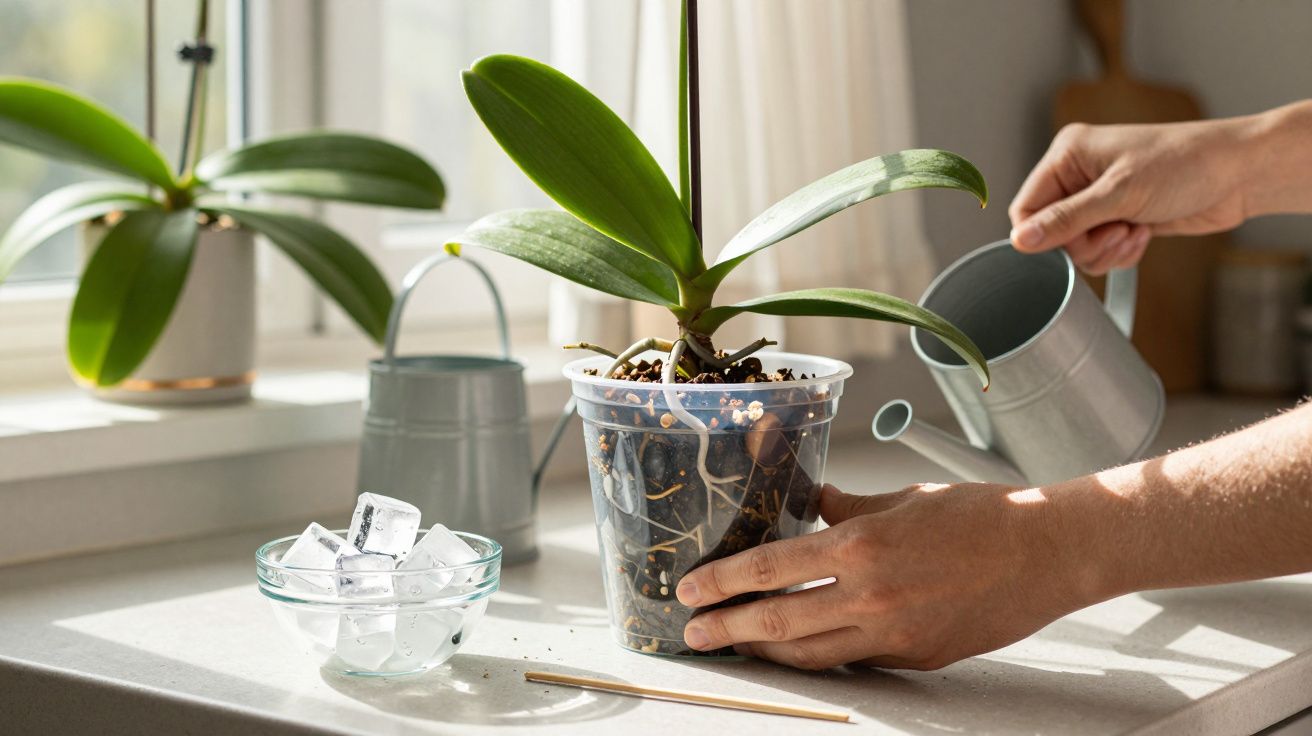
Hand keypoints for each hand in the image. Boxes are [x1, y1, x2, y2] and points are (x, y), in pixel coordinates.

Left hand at [676, 483, 1094, 669]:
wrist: (1049, 553)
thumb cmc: (979, 515)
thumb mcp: (902, 498)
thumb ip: (845, 505)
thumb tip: (806, 504)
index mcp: (862, 546)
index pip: (771, 570)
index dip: (723, 583)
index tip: (690, 590)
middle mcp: (872, 596)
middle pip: (779, 624)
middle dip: (727, 630)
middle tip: (691, 633)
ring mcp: (895, 634)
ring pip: (811, 655)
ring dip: (765, 654)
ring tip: (734, 647)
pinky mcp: (916, 657)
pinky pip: (854, 659)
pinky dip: (820, 654)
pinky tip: (798, 650)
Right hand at [1008, 118, 1252, 274]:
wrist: (1239, 174)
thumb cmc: (1187, 163)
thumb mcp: (1120, 193)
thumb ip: (1066, 219)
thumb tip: (1021, 240)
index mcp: (1068, 154)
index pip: (1026, 207)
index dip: (1043, 235)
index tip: (1072, 243)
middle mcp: (1078, 175)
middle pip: (1050, 233)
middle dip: (1083, 243)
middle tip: (1115, 232)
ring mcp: (1099, 198)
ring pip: (1075, 247)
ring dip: (1104, 250)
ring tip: (1133, 232)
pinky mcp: (1119, 217)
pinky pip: (1100, 251)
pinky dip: (1119, 253)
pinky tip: (1142, 235)